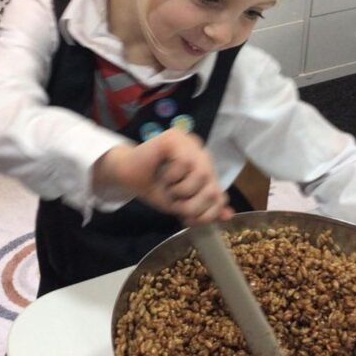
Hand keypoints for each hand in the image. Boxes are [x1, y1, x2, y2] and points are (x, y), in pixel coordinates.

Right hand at [93, 128, 231, 224]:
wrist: (126, 176)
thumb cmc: (154, 187)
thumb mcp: (181, 204)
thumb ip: (204, 209)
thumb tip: (228, 216)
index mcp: (206, 168)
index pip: (219, 194)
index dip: (206, 213)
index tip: (188, 218)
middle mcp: (201, 152)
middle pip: (212, 187)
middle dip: (192, 205)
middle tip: (175, 203)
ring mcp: (189, 142)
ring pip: (201, 174)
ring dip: (180, 190)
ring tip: (168, 187)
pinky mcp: (175, 137)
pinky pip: (185, 163)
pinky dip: (172, 176)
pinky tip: (162, 173)